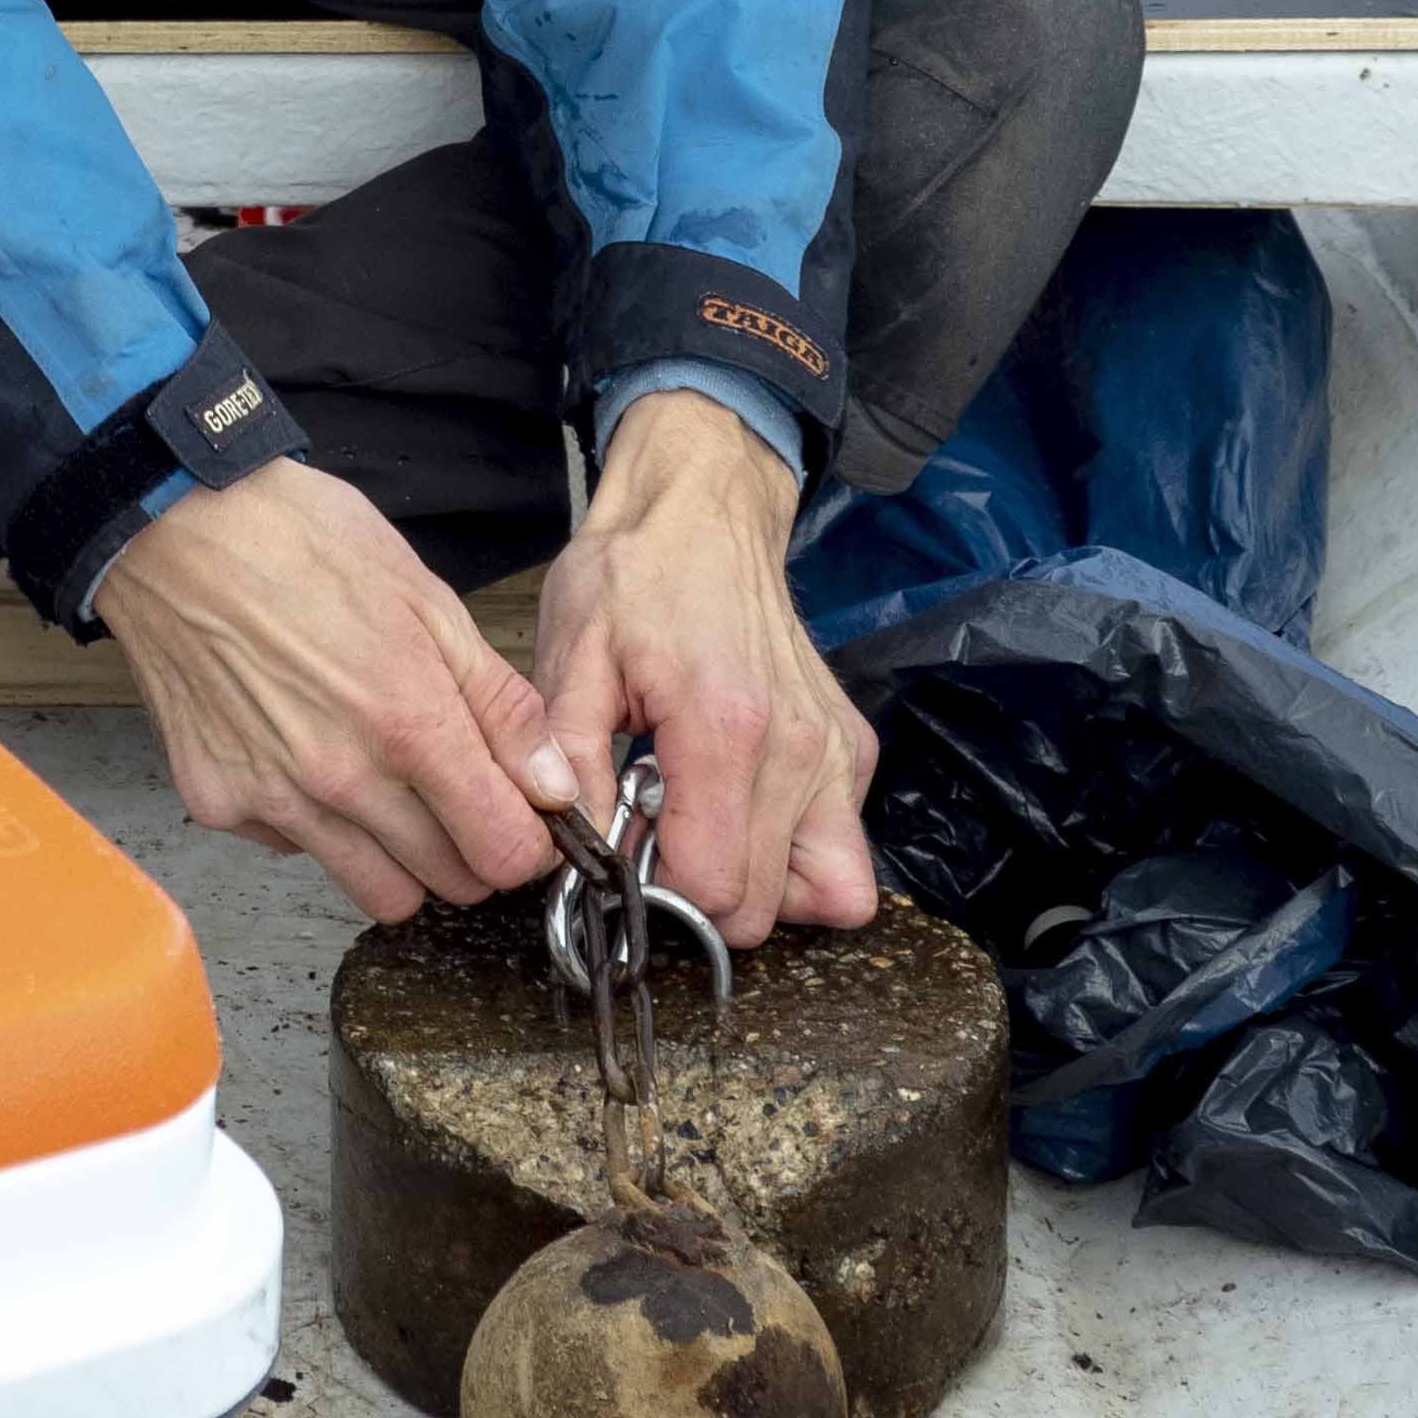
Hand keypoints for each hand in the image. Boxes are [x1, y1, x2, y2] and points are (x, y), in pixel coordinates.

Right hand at [94, 457, 581, 926]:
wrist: (176, 529)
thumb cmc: (302, 544)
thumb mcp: (429, 602)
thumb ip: (500, 705)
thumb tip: (553, 784)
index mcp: (409, 724)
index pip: (501, 852)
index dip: (529, 844)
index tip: (526, 820)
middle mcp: (342, 780)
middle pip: (448, 883)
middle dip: (473, 850)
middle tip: (463, 797)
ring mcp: (274, 799)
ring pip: (378, 892)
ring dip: (403, 857)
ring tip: (391, 788)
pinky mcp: (220, 804)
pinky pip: (299, 850)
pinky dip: (320, 824)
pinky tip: (309, 754)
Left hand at [536, 392, 878, 946]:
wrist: (704, 509)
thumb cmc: (634, 576)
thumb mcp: (572, 658)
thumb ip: (566, 760)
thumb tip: (571, 846)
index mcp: (724, 729)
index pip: (713, 888)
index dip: (657, 893)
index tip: (626, 851)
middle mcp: (797, 750)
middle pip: (762, 908)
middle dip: (700, 894)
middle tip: (657, 832)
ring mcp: (834, 751)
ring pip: (828, 893)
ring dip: (762, 885)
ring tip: (704, 826)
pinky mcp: (851, 747)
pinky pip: (842, 848)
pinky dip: (794, 849)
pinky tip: (737, 800)